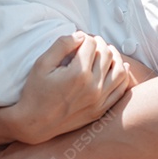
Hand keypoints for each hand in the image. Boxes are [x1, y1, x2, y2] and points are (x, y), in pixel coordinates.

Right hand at [0, 32, 128, 144]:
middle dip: (100, 43)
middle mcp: (93, 87)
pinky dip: (122, 75)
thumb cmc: (35, 92)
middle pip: (106, 54)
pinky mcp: (100, 110)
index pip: (91, 44)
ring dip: (114, 57)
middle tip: (91, 43)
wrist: (35, 123)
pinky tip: (117, 68)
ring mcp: (99, 100)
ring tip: (106, 52)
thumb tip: (80, 35)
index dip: (86, 37)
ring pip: (120, 70)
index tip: (79, 39)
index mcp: (78, 73)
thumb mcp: (42, 63)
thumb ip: (62, 44)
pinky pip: (120, 89)